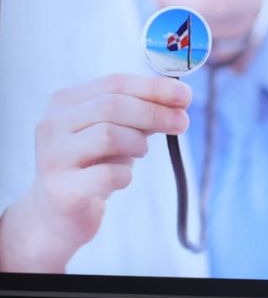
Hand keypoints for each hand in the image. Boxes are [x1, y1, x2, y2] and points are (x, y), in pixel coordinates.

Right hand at [0, 74, 190, 272]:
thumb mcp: (118, 134)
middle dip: (154, 112)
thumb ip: (142, 116)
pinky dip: (126, 175)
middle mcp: (52, 125)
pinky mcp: (61, 189)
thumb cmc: (94, 167)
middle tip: (182, 122)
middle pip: (112, 106)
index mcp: (66, 103)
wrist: (61, 214)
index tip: (186, 95)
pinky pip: (108, 174)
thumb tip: (180, 100)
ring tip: (140, 153)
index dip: (153, 88)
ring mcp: (53, 156)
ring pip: (109, 135)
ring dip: (137, 144)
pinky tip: (123, 179)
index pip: (114, 84)